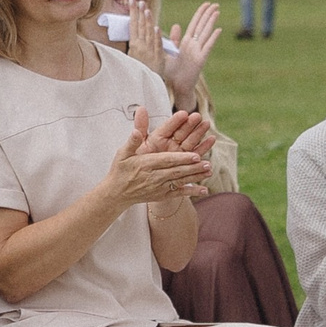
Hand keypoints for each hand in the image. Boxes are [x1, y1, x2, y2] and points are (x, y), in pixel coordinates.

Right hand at [96, 106, 213, 207]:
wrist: (116, 193)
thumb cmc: (120, 170)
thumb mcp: (122, 154)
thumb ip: (132, 142)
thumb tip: (136, 131)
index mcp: (145, 164)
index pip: (166, 160)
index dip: (181, 158)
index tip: (194, 155)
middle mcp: (153, 177)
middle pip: (176, 171)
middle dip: (192, 167)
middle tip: (207, 162)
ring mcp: (158, 187)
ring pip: (179, 181)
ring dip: (195, 176)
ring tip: (209, 171)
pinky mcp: (161, 195)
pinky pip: (178, 194)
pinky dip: (191, 192)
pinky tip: (204, 190)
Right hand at [124, 0, 166, 79]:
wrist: (145, 86)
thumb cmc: (139, 70)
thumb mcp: (134, 56)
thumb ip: (138, 43)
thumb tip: (138, 31)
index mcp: (134, 46)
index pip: (133, 25)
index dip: (133, 13)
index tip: (132, 2)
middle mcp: (141, 47)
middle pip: (140, 26)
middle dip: (139, 12)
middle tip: (138, 1)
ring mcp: (150, 52)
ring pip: (149, 33)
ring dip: (148, 21)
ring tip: (146, 9)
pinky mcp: (158, 58)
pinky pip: (157, 46)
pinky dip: (157, 37)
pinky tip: (157, 28)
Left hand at [166, 2, 220, 107]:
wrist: (176, 86)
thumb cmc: (173, 72)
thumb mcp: (170, 53)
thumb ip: (174, 40)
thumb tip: (176, 25)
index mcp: (186, 43)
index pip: (195, 24)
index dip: (200, 14)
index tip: (206, 4)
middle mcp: (194, 45)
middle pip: (202, 26)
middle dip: (208, 14)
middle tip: (216, 3)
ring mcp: (198, 52)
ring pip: (206, 34)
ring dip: (211, 22)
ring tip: (217, 11)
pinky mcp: (201, 60)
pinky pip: (207, 47)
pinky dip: (213, 38)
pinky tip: (218, 30)